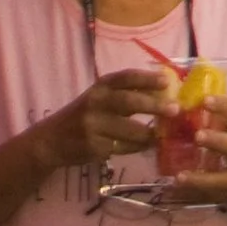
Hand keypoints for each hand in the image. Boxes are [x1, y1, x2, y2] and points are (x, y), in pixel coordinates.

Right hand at [38, 64, 175, 173]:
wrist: (51, 140)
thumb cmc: (83, 115)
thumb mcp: (98, 98)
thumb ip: (124, 94)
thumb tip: (163, 93)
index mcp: (100, 87)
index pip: (125, 77)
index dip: (147, 78)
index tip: (167, 81)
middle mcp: (95, 103)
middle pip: (128, 102)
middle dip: (153, 106)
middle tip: (174, 109)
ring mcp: (93, 126)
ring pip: (128, 130)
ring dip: (149, 133)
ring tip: (164, 134)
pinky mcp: (93, 147)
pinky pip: (121, 148)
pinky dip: (137, 147)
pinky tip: (148, 146)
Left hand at [173, 94, 226, 211]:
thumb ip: (223, 123)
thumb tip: (188, 106)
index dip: (224, 107)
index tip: (205, 100)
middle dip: (219, 141)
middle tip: (198, 135)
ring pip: (224, 179)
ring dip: (202, 179)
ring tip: (181, 176)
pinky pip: (214, 194)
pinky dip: (196, 192)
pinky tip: (179, 187)